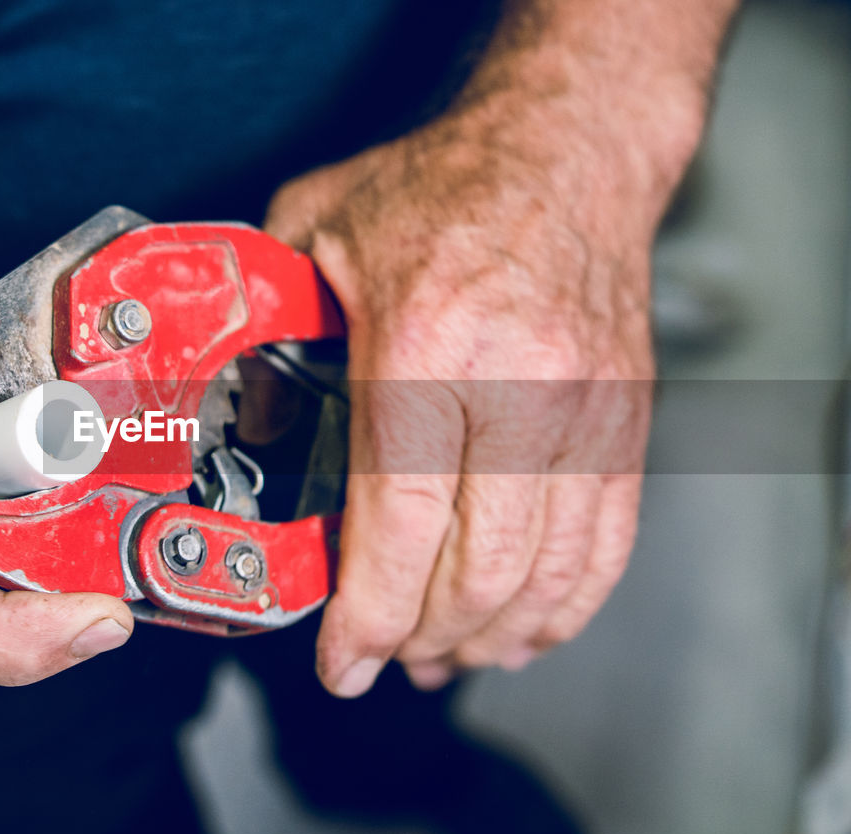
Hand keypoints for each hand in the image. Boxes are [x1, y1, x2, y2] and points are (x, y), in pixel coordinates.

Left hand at [265, 126, 653, 696]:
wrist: (570, 153)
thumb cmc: (446, 186)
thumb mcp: (323, 228)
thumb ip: (268, 310)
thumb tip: (224, 384)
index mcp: (428, 346)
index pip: (399, 521)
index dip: (368, 616)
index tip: (342, 664)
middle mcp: (518, 389)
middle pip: (478, 569)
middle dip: (421, 638)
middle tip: (383, 657)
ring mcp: (586, 414)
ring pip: (546, 575)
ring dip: (488, 638)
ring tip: (443, 657)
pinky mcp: (625, 426)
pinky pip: (606, 547)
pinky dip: (562, 607)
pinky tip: (521, 630)